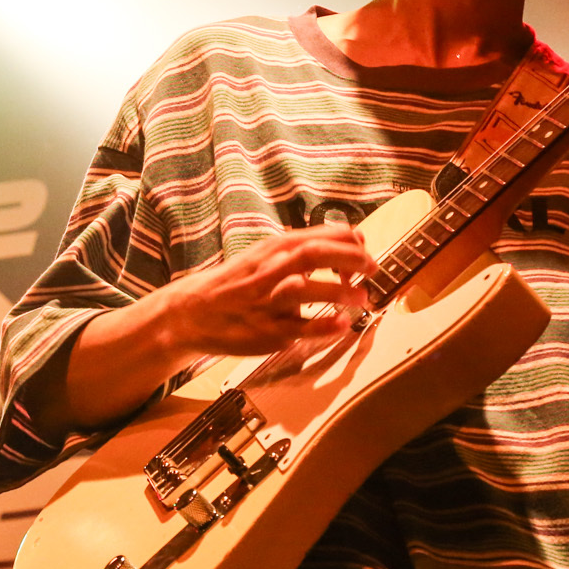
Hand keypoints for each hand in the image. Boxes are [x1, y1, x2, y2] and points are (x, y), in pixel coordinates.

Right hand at [144, 223, 375, 358]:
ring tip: (363, 297)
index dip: (350, 243)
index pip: (320, 236)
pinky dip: (323, 326)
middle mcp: (271, 270)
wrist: (195, 312)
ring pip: (305, 290)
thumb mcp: (267, 255)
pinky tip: (343, 325)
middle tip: (373, 269)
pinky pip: (299, 329)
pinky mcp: (268, 333)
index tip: (364, 253)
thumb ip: (305, 248)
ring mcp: (268, 302)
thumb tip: (353, 240)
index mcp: (275, 249)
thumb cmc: (239, 282)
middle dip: (350, 259)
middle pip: (315, 255)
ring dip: (340, 291)